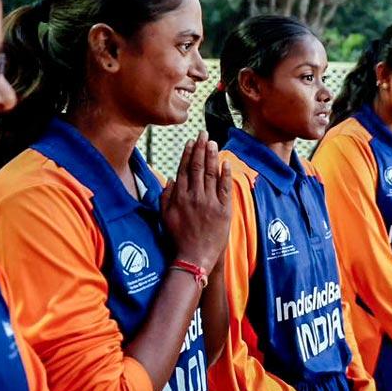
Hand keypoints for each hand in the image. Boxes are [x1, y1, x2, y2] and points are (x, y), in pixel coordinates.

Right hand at [161, 132, 231, 268]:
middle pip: (198, 167)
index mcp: (180, 196)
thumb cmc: (178, 238)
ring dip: (212, 156)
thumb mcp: (165, 216)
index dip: (188, 153)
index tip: (191, 142)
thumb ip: (166, 196)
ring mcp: (210, 202)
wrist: (194, 256)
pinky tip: (226, 162)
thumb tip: (171, 179)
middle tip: (203, 134)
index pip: (184, 169)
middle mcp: (194, 196)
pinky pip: (225, 188)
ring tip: (212, 142)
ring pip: (211, 173)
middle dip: (200, 148)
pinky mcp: (223, 210)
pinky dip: (226, 174)